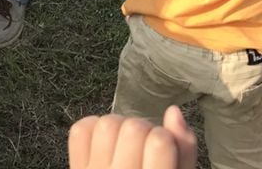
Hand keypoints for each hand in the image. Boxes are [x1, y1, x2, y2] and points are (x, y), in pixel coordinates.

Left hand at [68, 106, 196, 168]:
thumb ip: (184, 153)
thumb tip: (174, 111)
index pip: (159, 142)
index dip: (166, 137)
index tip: (166, 148)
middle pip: (131, 128)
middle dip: (144, 129)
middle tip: (148, 146)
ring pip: (105, 124)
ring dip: (120, 125)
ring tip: (128, 144)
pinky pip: (81, 130)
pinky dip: (94, 127)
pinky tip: (107, 143)